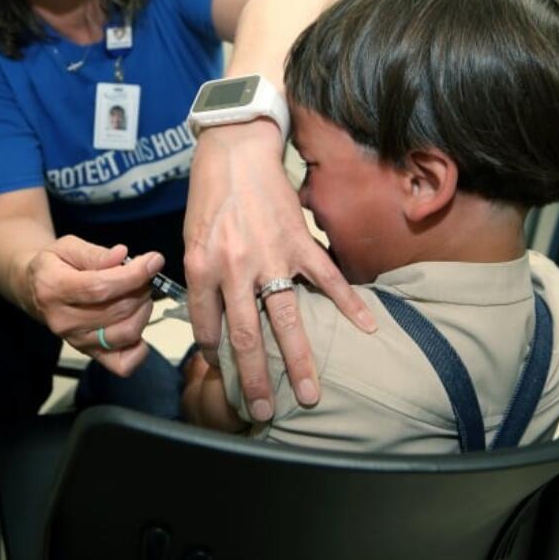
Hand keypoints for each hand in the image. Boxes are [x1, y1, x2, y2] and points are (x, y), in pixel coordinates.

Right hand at [24, 236, 161, 376]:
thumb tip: (122, 255)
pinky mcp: (90, 355)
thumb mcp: (68, 247)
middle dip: (141, 288)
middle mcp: (63, 321)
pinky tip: (136, 322)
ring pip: (125, 333)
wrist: (36, 291)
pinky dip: (139, 348)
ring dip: (144, 311)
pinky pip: (123, 364)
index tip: (154, 261)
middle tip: (145, 274)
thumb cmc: (55, 265)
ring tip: (140, 294)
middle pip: (117, 310)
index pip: (100, 288)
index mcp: (54, 289)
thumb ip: (95, 253)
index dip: (132, 275)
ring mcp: (77, 342)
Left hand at [183, 120, 375, 420]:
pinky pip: (327, 278)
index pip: (208, 327)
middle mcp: (236, 267)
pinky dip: (348, 303)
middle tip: (265, 410)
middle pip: (248, 336)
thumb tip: (216, 322)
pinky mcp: (300, 241)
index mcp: (202, 267)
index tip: (225, 375)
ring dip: (299, 360)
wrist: (236, 149)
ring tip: (311, 395)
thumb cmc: (210, 195)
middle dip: (256, 378)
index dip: (215, 355)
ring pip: (288, 319)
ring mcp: (272, 256)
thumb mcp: (192, 239)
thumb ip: (205, 281)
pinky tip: (366, 328)